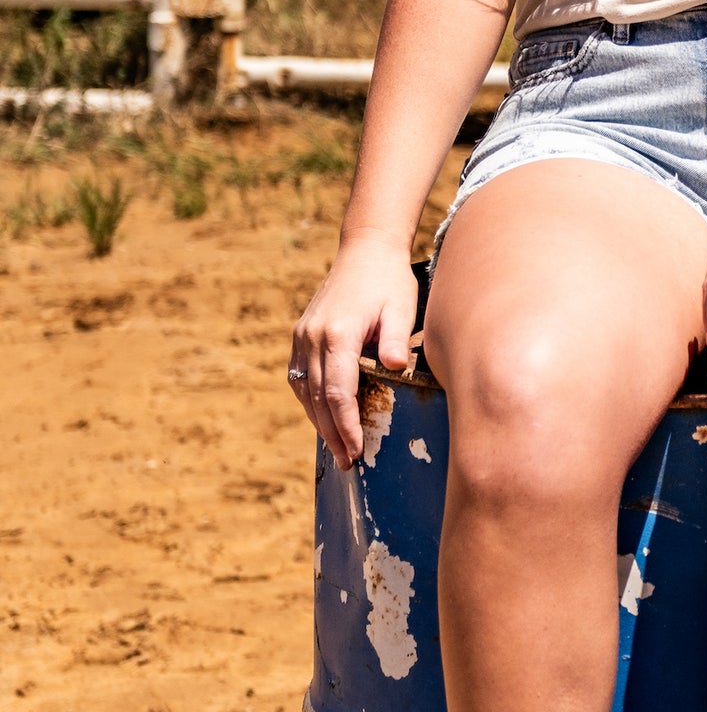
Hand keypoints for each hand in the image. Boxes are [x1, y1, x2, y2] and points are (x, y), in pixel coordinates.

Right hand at [290, 232, 419, 468]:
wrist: (365, 249)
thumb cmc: (390, 280)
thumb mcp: (401, 307)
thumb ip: (397, 339)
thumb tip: (396, 369)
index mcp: (337, 334)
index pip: (339, 392)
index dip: (346, 426)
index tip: (356, 450)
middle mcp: (313, 337)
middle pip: (319, 397)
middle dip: (332, 433)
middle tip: (347, 462)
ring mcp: (302, 335)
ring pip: (305, 390)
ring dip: (319, 421)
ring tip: (337, 448)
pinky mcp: (301, 334)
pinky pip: (300, 376)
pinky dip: (310, 400)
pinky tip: (323, 417)